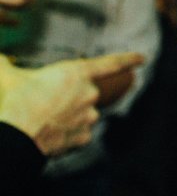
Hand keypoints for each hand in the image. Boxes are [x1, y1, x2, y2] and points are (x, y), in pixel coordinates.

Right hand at [0, 52, 143, 155]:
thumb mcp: (6, 75)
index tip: (143, 58)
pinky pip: (77, 134)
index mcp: (76, 74)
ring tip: (42, 121)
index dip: (127, 59)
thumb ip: (3, 62)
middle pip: (84, 94)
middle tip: (43, 104)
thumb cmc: (15, 101)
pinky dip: (66, 135)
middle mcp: (89, 94)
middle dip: (68, 98)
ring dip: (67, 117)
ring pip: (81, 115)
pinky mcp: (84, 137)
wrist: (16, 136)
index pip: (109, 64)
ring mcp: (89, 117)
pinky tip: (48, 134)